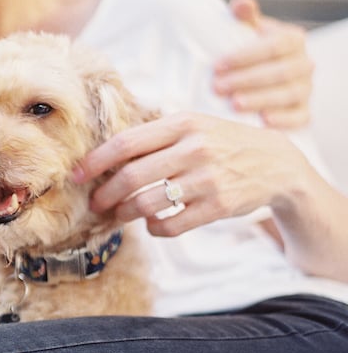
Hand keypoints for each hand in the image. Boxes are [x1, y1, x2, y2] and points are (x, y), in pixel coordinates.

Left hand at [74, 112, 297, 237]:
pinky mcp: (218, 206)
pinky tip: (152, 224)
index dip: (94, 161)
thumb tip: (101, 153)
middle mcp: (194, 148)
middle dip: (104, 194)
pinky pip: (170, 225)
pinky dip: (154, 228)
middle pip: (130, 176)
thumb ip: (153, 135)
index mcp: (182, 123)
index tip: (75, 175)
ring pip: (146, 203)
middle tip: (95, 203)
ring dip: (125, 214)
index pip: (125, 143)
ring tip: (120, 215)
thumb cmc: (220, 143)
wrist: (276, 162)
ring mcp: (207, 179)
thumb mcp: (192, 126)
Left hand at [215, 0, 313, 127]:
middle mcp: (304, 64)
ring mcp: (306, 89)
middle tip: (217, 87)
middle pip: (282, 72)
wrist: (262, 77)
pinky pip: (300, 118)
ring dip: (260, 100)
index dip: (246, 56)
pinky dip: (284, 120)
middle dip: (247, 80)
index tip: (217, 65)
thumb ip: (244, 17)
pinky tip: (263, 121)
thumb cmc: (249, 53)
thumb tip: (241, 4)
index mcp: (292, 40)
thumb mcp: (247, 32)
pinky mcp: (304, 113)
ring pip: (289, 94)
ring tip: (234, 104)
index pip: (275, 45)